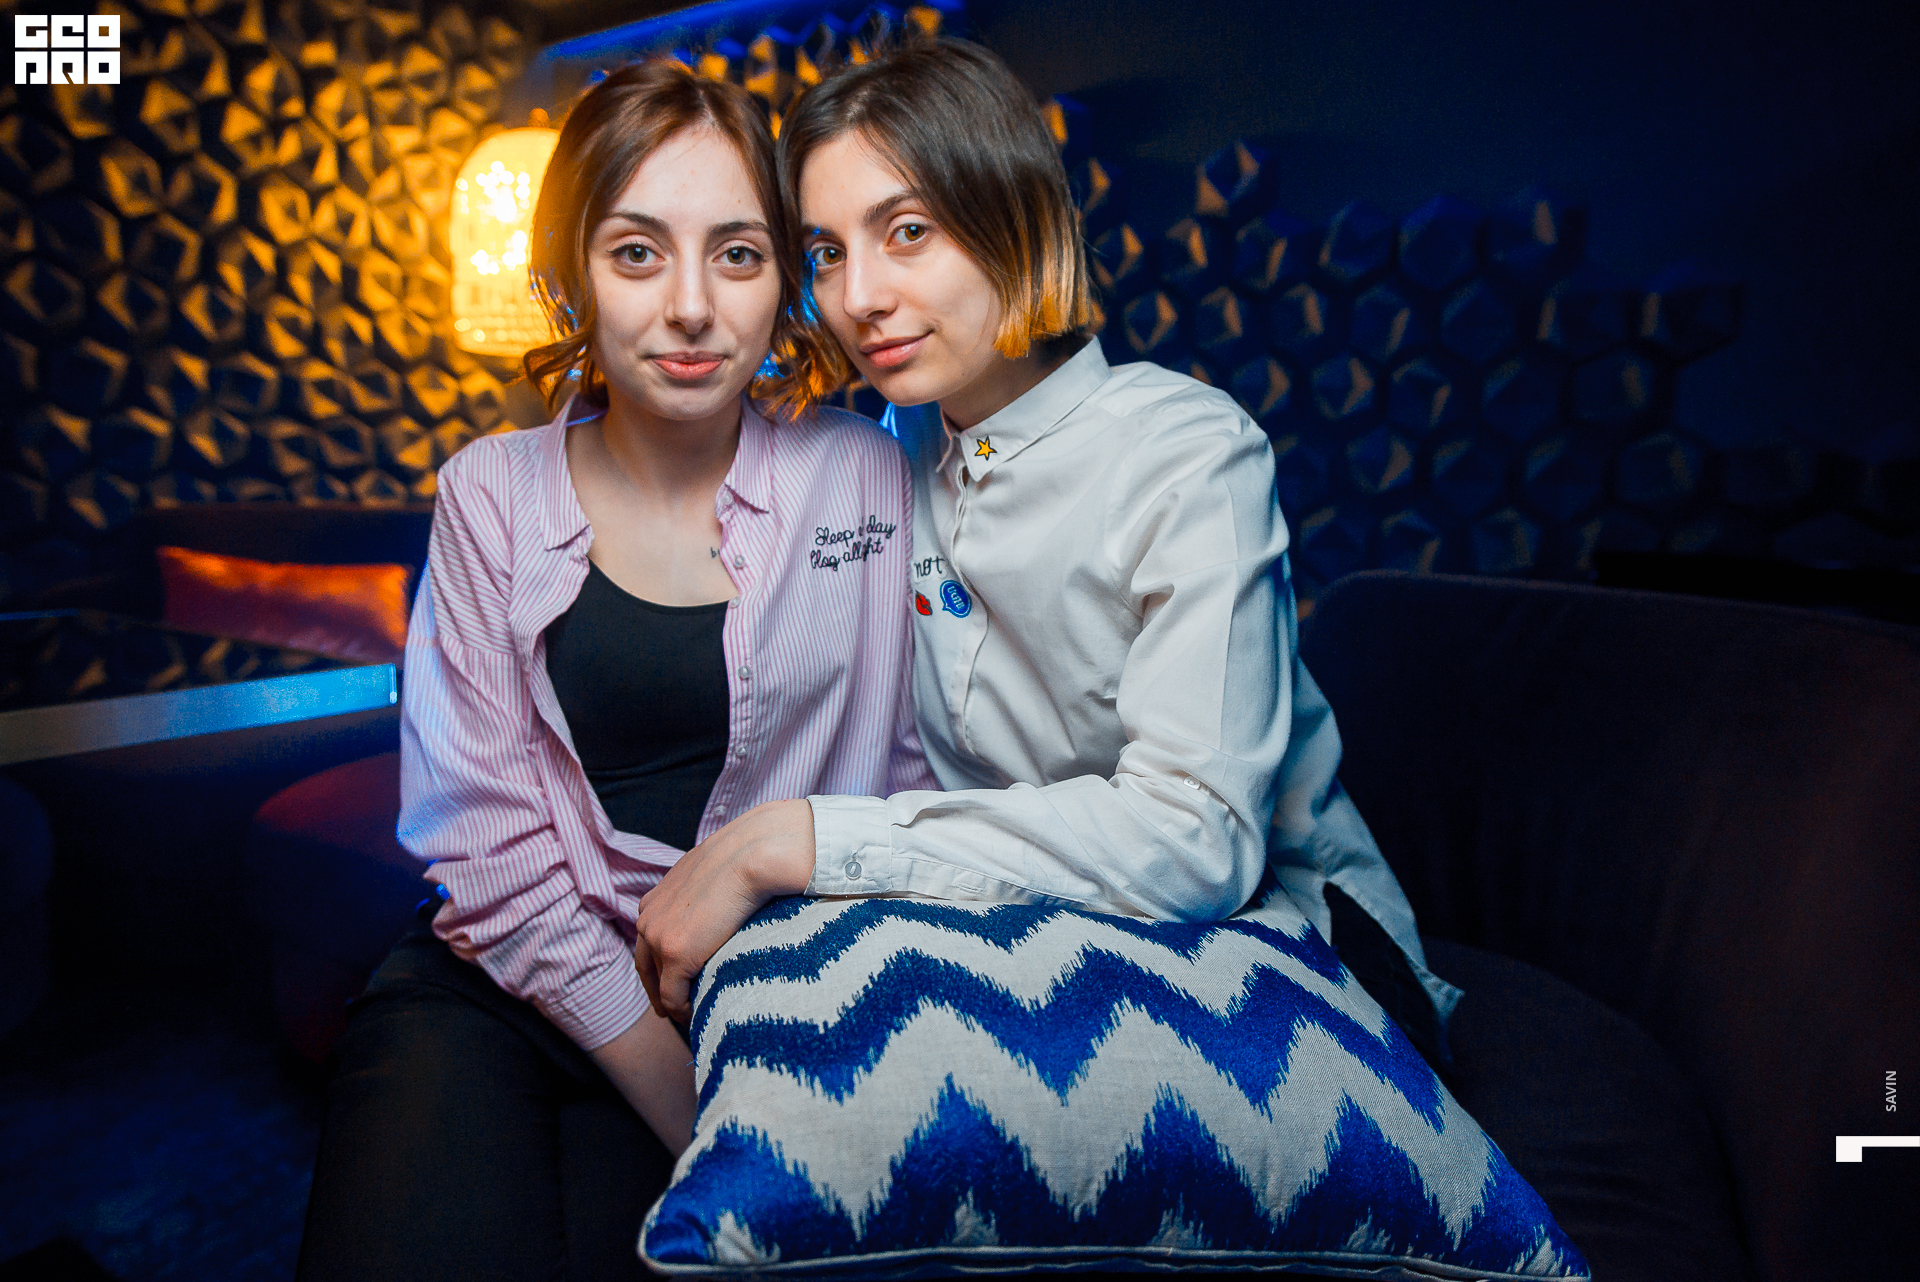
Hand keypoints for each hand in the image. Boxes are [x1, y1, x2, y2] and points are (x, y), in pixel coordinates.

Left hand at [633, 798, 815, 1022]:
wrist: (752, 855)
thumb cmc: (743, 858)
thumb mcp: (710, 874)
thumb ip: (704, 892)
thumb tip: (724, 898)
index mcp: (654, 900)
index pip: (648, 941)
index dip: (658, 965)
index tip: (670, 981)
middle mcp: (648, 919)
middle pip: (645, 966)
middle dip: (656, 989)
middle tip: (669, 1010)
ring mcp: (659, 938)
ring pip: (658, 985)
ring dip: (671, 1004)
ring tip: (689, 1017)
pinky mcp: (677, 956)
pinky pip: (673, 997)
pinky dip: (683, 1011)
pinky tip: (698, 1017)